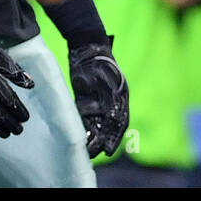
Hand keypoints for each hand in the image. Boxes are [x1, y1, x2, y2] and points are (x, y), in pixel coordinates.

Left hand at [68, 39, 129, 156]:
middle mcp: (112, 101)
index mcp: (121, 97)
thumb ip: (111, 101)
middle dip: (101, 140)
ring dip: (92, 136)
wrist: (86, 46)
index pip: (120, 123)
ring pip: (96, 124)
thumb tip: (114, 121)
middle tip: (91, 153)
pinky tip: (78, 136)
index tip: (107, 152)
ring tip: (84, 149)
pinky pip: (85, 117)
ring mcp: (99, 100)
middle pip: (107, 126)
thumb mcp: (108, 82)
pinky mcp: (86, 99)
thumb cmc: (100, 63)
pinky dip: (83, 127)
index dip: (114, 139)